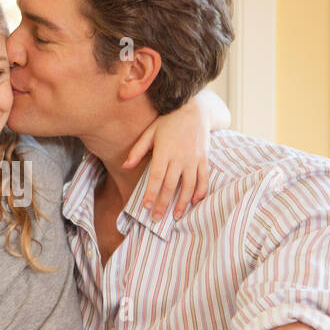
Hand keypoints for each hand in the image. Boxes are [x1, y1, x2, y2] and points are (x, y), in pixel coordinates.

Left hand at [123, 105, 212, 219]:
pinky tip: (195, 202)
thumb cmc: (169, 121)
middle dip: (163, 204)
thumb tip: (125, 166)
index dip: (151, 193)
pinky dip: (200, 192)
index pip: (156, 177)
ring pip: (189, 186)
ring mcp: (194, 159)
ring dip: (182, 203)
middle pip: (171, 186)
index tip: (145, 207)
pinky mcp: (204, 159)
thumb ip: (138, 150)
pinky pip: (204, 179)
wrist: (195, 109)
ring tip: (176, 216)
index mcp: (164, 152)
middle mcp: (180, 157)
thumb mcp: (150, 132)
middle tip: (156, 219)